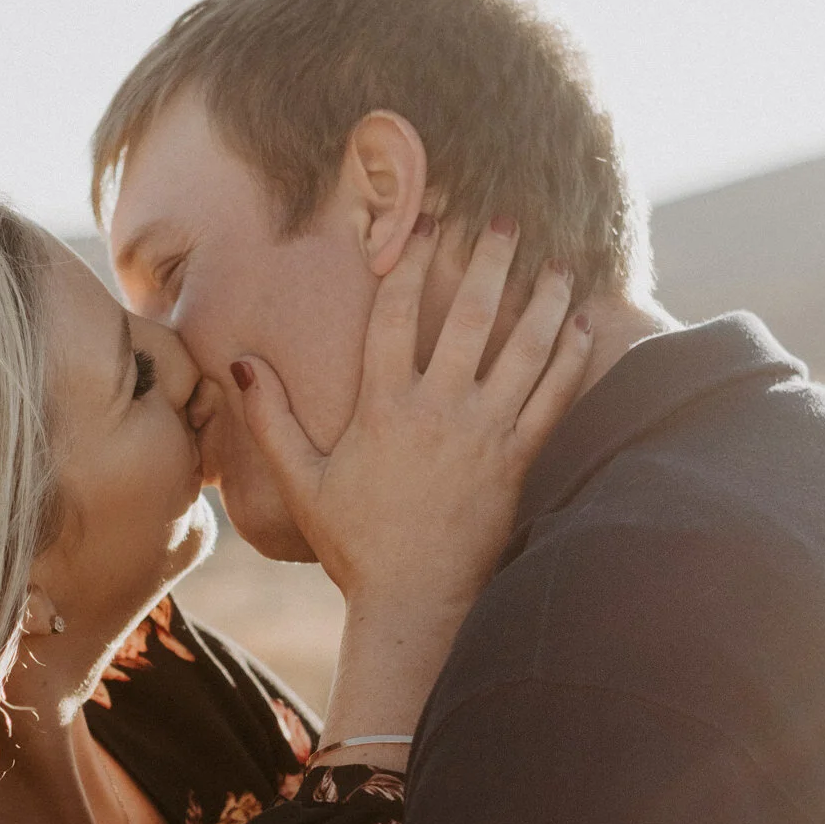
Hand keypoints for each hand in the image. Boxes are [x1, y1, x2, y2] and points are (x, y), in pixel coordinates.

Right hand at [230, 213, 591, 618]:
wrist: (414, 605)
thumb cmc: (355, 544)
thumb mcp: (301, 483)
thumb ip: (270, 420)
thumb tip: (242, 362)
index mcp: (382, 408)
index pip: (395, 314)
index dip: (410, 261)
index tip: (425, 220)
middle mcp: (437, 412)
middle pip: (470, 316)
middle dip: (489, 260)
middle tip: (505, 218)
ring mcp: (484, 436)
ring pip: (523, 351)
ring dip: (543, 300)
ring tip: (558, 261)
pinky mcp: (519, 463)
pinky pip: (553, 399)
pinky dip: (570, 358)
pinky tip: (583, 324)